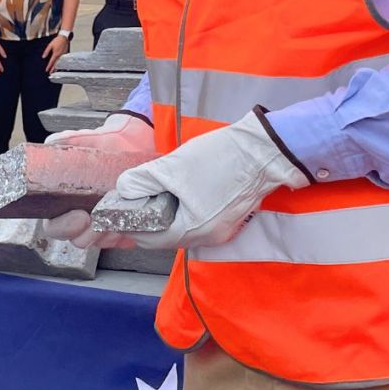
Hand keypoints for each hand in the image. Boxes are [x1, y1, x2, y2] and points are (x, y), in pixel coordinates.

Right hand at [41, 114, 159, 248]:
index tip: (79, 215)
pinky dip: (126, 234)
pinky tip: (129, 222)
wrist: (138, 143)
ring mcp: (103, 224)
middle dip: (86, 234)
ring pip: (100, 243)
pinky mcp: (124, 226)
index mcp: (65, 201)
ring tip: (115, 218)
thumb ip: (67, 141)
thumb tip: (53, 144)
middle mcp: (81, 216)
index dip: (63, 226)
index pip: (53, 225)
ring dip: (107, 235)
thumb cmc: (109, 144)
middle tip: (97, 219)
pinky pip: (123, 240)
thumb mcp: (87, 139)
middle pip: (76, 239)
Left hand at [43, 32, 70, 73]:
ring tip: (54, 70)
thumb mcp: (50, 45)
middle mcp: (60, 55)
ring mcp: (63, 55)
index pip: (51, 62)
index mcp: (55, 53)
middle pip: (56, 64)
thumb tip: (43, 56)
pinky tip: (59, 65)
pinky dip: (60, 64)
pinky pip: (62, 60)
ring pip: (59, 63)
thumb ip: (46, 51)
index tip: (47, 70)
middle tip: (51, 73)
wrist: (64, 37)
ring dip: (57, 67)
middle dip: (53, 69)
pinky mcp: (65, 54)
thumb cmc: (57, 40)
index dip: (49, 66)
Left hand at [114, 109, 309, 250]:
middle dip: (149, 216)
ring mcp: (220, 231)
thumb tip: (125, 190)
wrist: (263, 150)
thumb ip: (142, 180)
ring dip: (166, 212)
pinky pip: (197, 221)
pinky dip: (184, 210)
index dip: (131, 221)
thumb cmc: (220, 158)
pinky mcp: (229, 220)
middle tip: (142, 192)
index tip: (124, 202)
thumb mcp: (172, 166)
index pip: (148, 239)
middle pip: (164, 235)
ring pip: (181, 228)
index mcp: (191, 230)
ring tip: (162, 188)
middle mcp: (206, 238)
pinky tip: (183, 189)